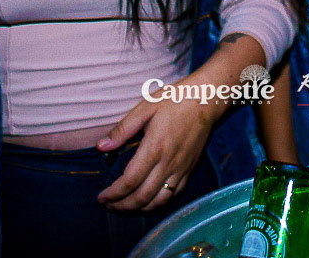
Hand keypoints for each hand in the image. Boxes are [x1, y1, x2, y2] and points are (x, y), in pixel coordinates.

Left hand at [94, 89, 216, 212]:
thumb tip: (101, 147)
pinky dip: (158, 205)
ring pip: (158, 201)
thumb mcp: (145, 107)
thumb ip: (123, 129)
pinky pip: (174, 196)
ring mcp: (181, 169)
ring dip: (139, 209)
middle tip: (108, 205)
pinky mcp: (189, 170)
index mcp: (155, 147)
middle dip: (122, 206)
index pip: (130, 181)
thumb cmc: (174, 100)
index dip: (114, 194)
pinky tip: (147, 202)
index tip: (101, 197)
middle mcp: (168, 163)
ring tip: (124, 207)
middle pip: (142, 197)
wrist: (207, 100)